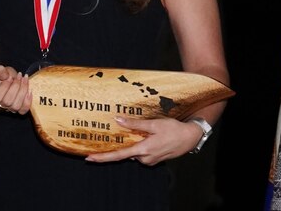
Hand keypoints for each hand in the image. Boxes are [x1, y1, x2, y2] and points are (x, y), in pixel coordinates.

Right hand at [0, 65, 31, 114]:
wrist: (10, 82)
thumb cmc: (5, 77)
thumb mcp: (2, 72)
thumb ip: (0, 71)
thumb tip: (0, 69)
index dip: (4, 87)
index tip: (10, 77)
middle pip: (7, 102)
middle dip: (16, 87)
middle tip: (20, 76)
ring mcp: (9, 109)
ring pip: (15, 106)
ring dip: (22, 92)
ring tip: (24, 80)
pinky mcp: (18, 110)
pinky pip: (23, 110)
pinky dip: (27, 101)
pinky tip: (29, 91)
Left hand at [84, 116, 201, 165]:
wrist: (190, 138)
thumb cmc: (174, 129)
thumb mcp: (154, 123)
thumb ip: (135, 124)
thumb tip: (118, 120)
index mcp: (143, 149)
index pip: (119, 155)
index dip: (103, 157)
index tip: (90, 158)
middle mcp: (145, 158)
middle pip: (125, 153)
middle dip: (117, 146)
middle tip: (105, 140)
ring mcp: (150, 160)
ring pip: (134, 152)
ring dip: (131, 143)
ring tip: (134, 131)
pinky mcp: (154, 159)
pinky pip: (141, 152)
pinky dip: (138, 145)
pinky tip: (143, 136)